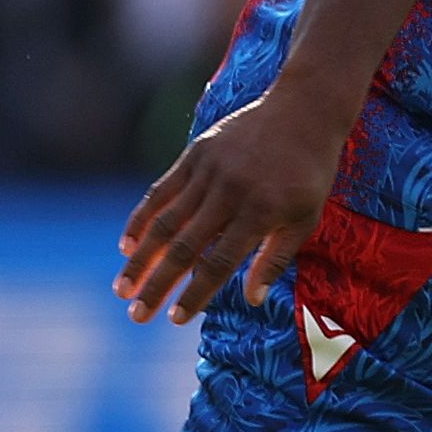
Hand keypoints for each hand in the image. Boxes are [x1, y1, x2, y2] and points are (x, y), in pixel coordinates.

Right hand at [114, 93, 337, 323]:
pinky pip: (161, 191)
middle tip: (136, 316)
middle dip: (157, 286)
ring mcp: (209, 171)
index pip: (219, 263)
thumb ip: (275, 259)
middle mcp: (230, 193)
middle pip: (184, 249)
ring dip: (140, 259)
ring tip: (122, 288)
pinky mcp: (195, 154)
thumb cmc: (309, 174)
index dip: (195, 294)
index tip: (174, 320)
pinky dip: (141, 219)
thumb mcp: (305, 218)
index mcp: (260, 213)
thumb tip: (250, 300)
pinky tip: (126, 245)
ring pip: (165, 222)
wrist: (303, 111)